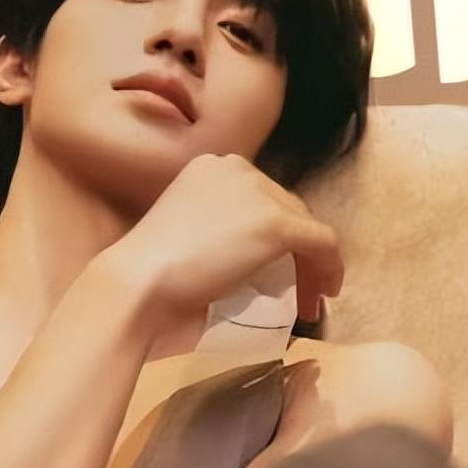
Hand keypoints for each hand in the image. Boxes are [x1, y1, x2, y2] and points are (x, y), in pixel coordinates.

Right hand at [102, 153, 342, 332]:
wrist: (137, 282)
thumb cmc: (144, 272)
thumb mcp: (181, 232)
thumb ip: (214, 229)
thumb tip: (244, 257)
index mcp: (209, 167)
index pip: (258, 197)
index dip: (271, 234)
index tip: (272, 268)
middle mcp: (236, 167)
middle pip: (285, 207)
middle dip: (295, 250)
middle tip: (293, 289)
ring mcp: (258, 193)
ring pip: (306, 226)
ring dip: (311, 263)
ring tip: (306, 300)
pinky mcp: (276, 223)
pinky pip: (322, 243)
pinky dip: (329, 268)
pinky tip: (325, 294)